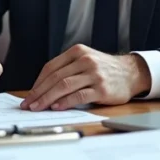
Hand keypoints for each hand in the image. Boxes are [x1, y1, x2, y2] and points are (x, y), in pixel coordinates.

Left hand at [21, 44, 150, 110]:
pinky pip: (79, 96)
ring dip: (47, 98)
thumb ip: (67, 70)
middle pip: (55, 77)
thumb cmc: (104, 70)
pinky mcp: (102, 88)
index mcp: (77, 52)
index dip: (37, 83)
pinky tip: (56, 107)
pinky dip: (65, 102)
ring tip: (38, 108)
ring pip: (64, 86)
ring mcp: (94, 74)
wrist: (131, 73)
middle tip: (28, 104)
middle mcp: (85, 60)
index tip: (29, 95)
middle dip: (39, 93)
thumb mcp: (85, 61)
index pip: (51, 67)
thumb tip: (42, 90)